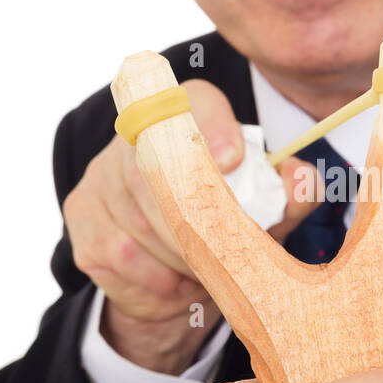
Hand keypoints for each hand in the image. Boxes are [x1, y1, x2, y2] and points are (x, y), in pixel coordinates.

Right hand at [63, 79, 316, 372]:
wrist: (173, 271)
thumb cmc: (228, 225)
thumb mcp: (269, 211)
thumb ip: (290, 194)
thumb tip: (300, 180)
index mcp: (187, 114)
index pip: (192, 102)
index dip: (211, 126)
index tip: (235, 159)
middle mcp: (134, 136)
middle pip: (159, 174)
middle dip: (202, 224)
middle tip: (232, 253)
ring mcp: (102, 176)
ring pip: (142, 223)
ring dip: (185, 260)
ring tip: (209, 271)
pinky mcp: (82, 217)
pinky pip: (123, 255)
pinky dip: (159, 277)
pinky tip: (177, 279)